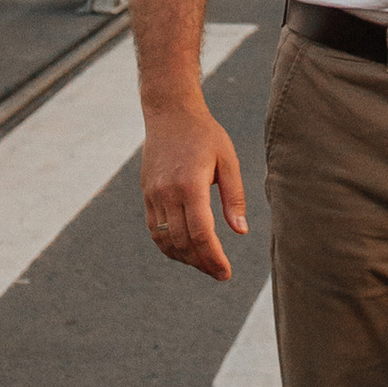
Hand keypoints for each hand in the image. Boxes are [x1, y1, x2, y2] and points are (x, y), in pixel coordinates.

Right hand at [141, 94, 247, 281]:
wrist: (170, 113)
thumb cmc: (205, 134)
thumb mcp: (228, 160)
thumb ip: (234, 197)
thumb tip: (240, 232)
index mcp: (191, 185)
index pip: (201, 233)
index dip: (213, 258)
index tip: (225, 273)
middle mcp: (168, 193)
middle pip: (183, 242)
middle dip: (201, 263)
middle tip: (218, 273)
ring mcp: (153, 194)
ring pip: (166, 240)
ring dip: (184, 258)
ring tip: (203, 265)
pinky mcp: (147, 194)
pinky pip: (154, 229)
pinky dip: (167, 246)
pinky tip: (183, 251)